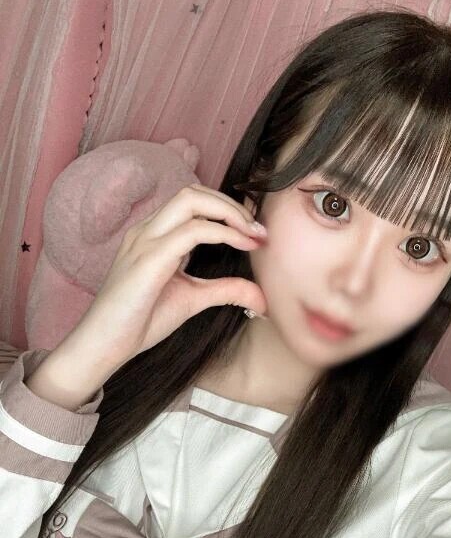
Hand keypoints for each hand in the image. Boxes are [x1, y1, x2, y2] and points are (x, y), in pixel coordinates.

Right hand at [27, 185, 267, 407]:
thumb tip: (261, 296)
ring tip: (254, 235)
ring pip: (191, 200)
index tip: (256, 234)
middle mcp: (148, 230)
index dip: (228, 210)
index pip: (193, 202)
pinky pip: (191, 231)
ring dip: (230, 213)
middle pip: (193, 192)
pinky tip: (242, 245)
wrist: (103, 345)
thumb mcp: (192, 299)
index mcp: (155, 235)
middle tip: (259, 231)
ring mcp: (145, 241)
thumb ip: (224, 290)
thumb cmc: (139, 322)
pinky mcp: (148, 259)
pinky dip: (222, 233)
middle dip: (232, 205)